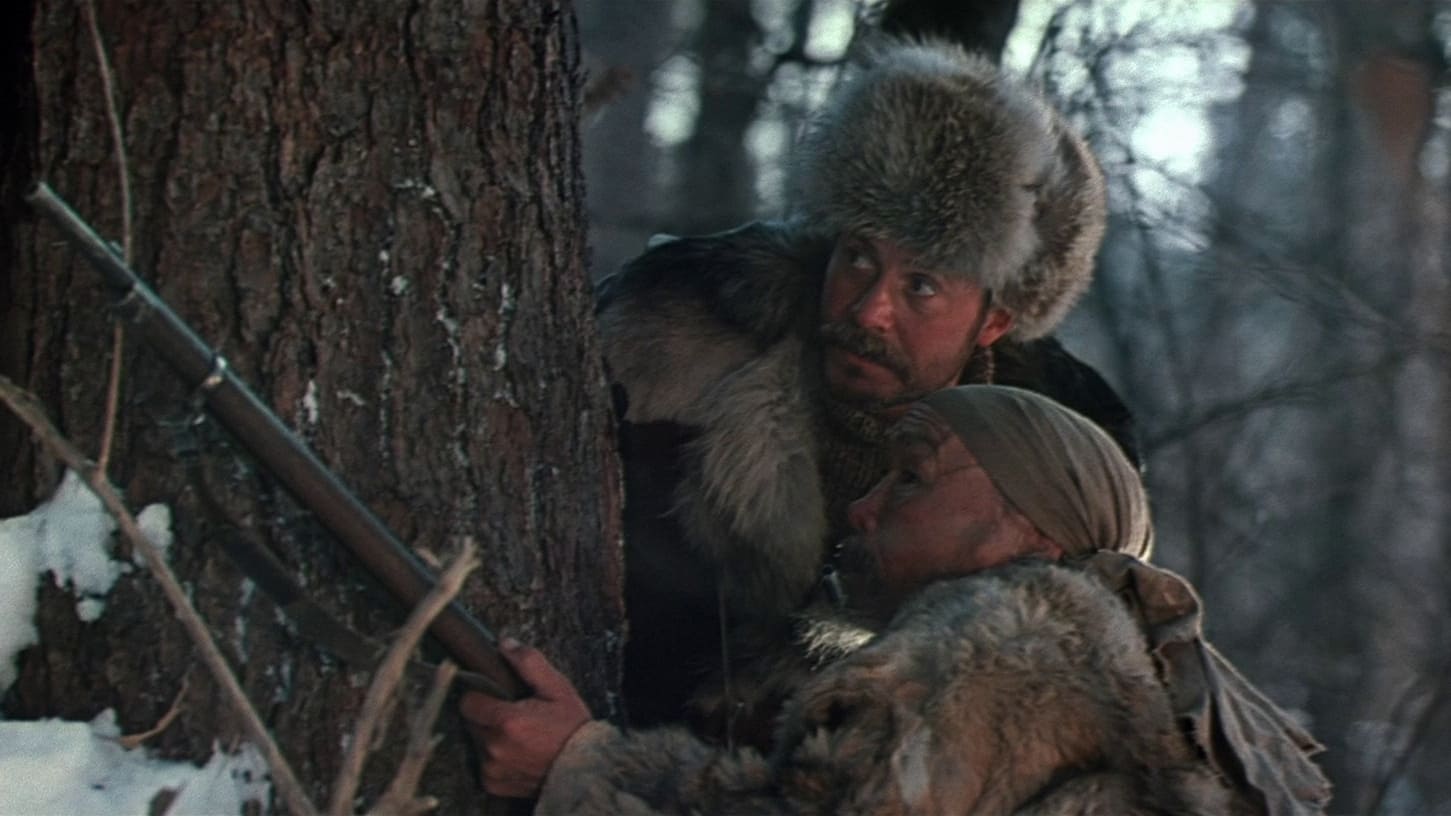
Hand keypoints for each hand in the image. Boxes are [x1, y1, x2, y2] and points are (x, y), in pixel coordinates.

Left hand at [460, 638, 592, 797]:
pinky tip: (517, 753)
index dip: (481, 695)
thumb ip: (529, 663)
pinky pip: (483, 764)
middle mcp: (494, 747)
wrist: (586, 769)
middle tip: (514, 715)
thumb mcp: (557, 689)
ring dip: (490, 736)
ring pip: (476, 742)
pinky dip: (495, 758)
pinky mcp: (493, 784)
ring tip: (518, 736)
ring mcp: (492, 769)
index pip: (468, 700)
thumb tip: (505, 643)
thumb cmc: (573, 728)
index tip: (497, 697)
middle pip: (471, 721)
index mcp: (506, 721)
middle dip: (487, 715)